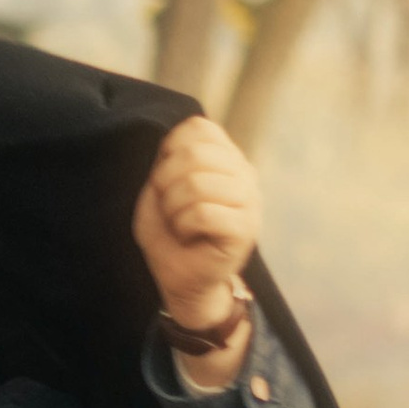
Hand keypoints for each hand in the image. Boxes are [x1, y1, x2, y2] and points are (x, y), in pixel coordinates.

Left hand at [133, 112, 259, 327]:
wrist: (180, 279)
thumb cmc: (168, 232)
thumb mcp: (158, 188)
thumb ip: (167, 159)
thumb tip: (175, 143)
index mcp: (226, 157)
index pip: (198, 128)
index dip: (168, 151)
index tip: (165, 179)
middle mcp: (244, 173)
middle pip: (194, 154)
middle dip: (164, 180)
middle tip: (168, 206)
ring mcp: (250, 200)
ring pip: (196, 184)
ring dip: (172, 207)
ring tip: (178, 223)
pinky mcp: (246, 229)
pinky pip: (203, 213)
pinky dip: (182, 226)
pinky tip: (188, 235)